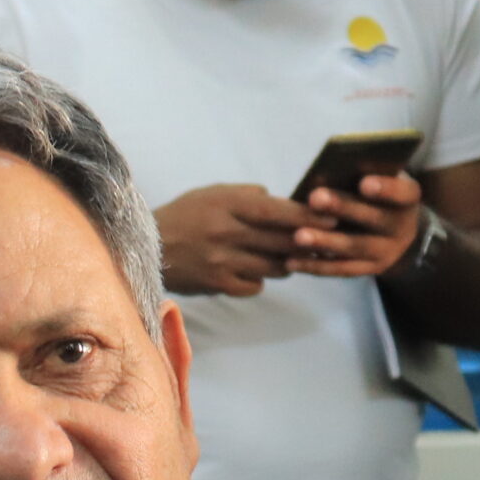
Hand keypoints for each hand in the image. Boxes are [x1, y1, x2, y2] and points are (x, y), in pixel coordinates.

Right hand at [153, 184, 312, 296]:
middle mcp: (227, 233)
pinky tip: (256, 272)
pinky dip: (261, 280)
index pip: (278, 212)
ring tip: (290, 257)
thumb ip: (248, 196)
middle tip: (324, 242)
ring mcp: (223, 262)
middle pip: (281, 241)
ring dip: (287, 262)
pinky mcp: (217, 284)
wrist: (147, 248)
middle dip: (307, 242)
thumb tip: (283, 202)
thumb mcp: (213, 193)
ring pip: (274, 266)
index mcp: (228, 205)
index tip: (333, 216)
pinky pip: (255, 286)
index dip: (308, 216)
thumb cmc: (185, 215)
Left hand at [290, 171, 424, 279]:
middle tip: (314, 198)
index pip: (403, 192)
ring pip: (354, 247)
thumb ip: (363, 175)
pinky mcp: (368, 270)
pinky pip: (340, 269)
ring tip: (298, 236)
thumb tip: (326, 172)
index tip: (364, 183)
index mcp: (408, 198)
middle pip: (373, 218)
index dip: (386, 188)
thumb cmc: (377, 195)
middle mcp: (402, 227)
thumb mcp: (379, 181)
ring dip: (324, 242)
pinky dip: (315, 266)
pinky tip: (291, 261)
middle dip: (342, 208)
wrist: (396, 231)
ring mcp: (387, 252)